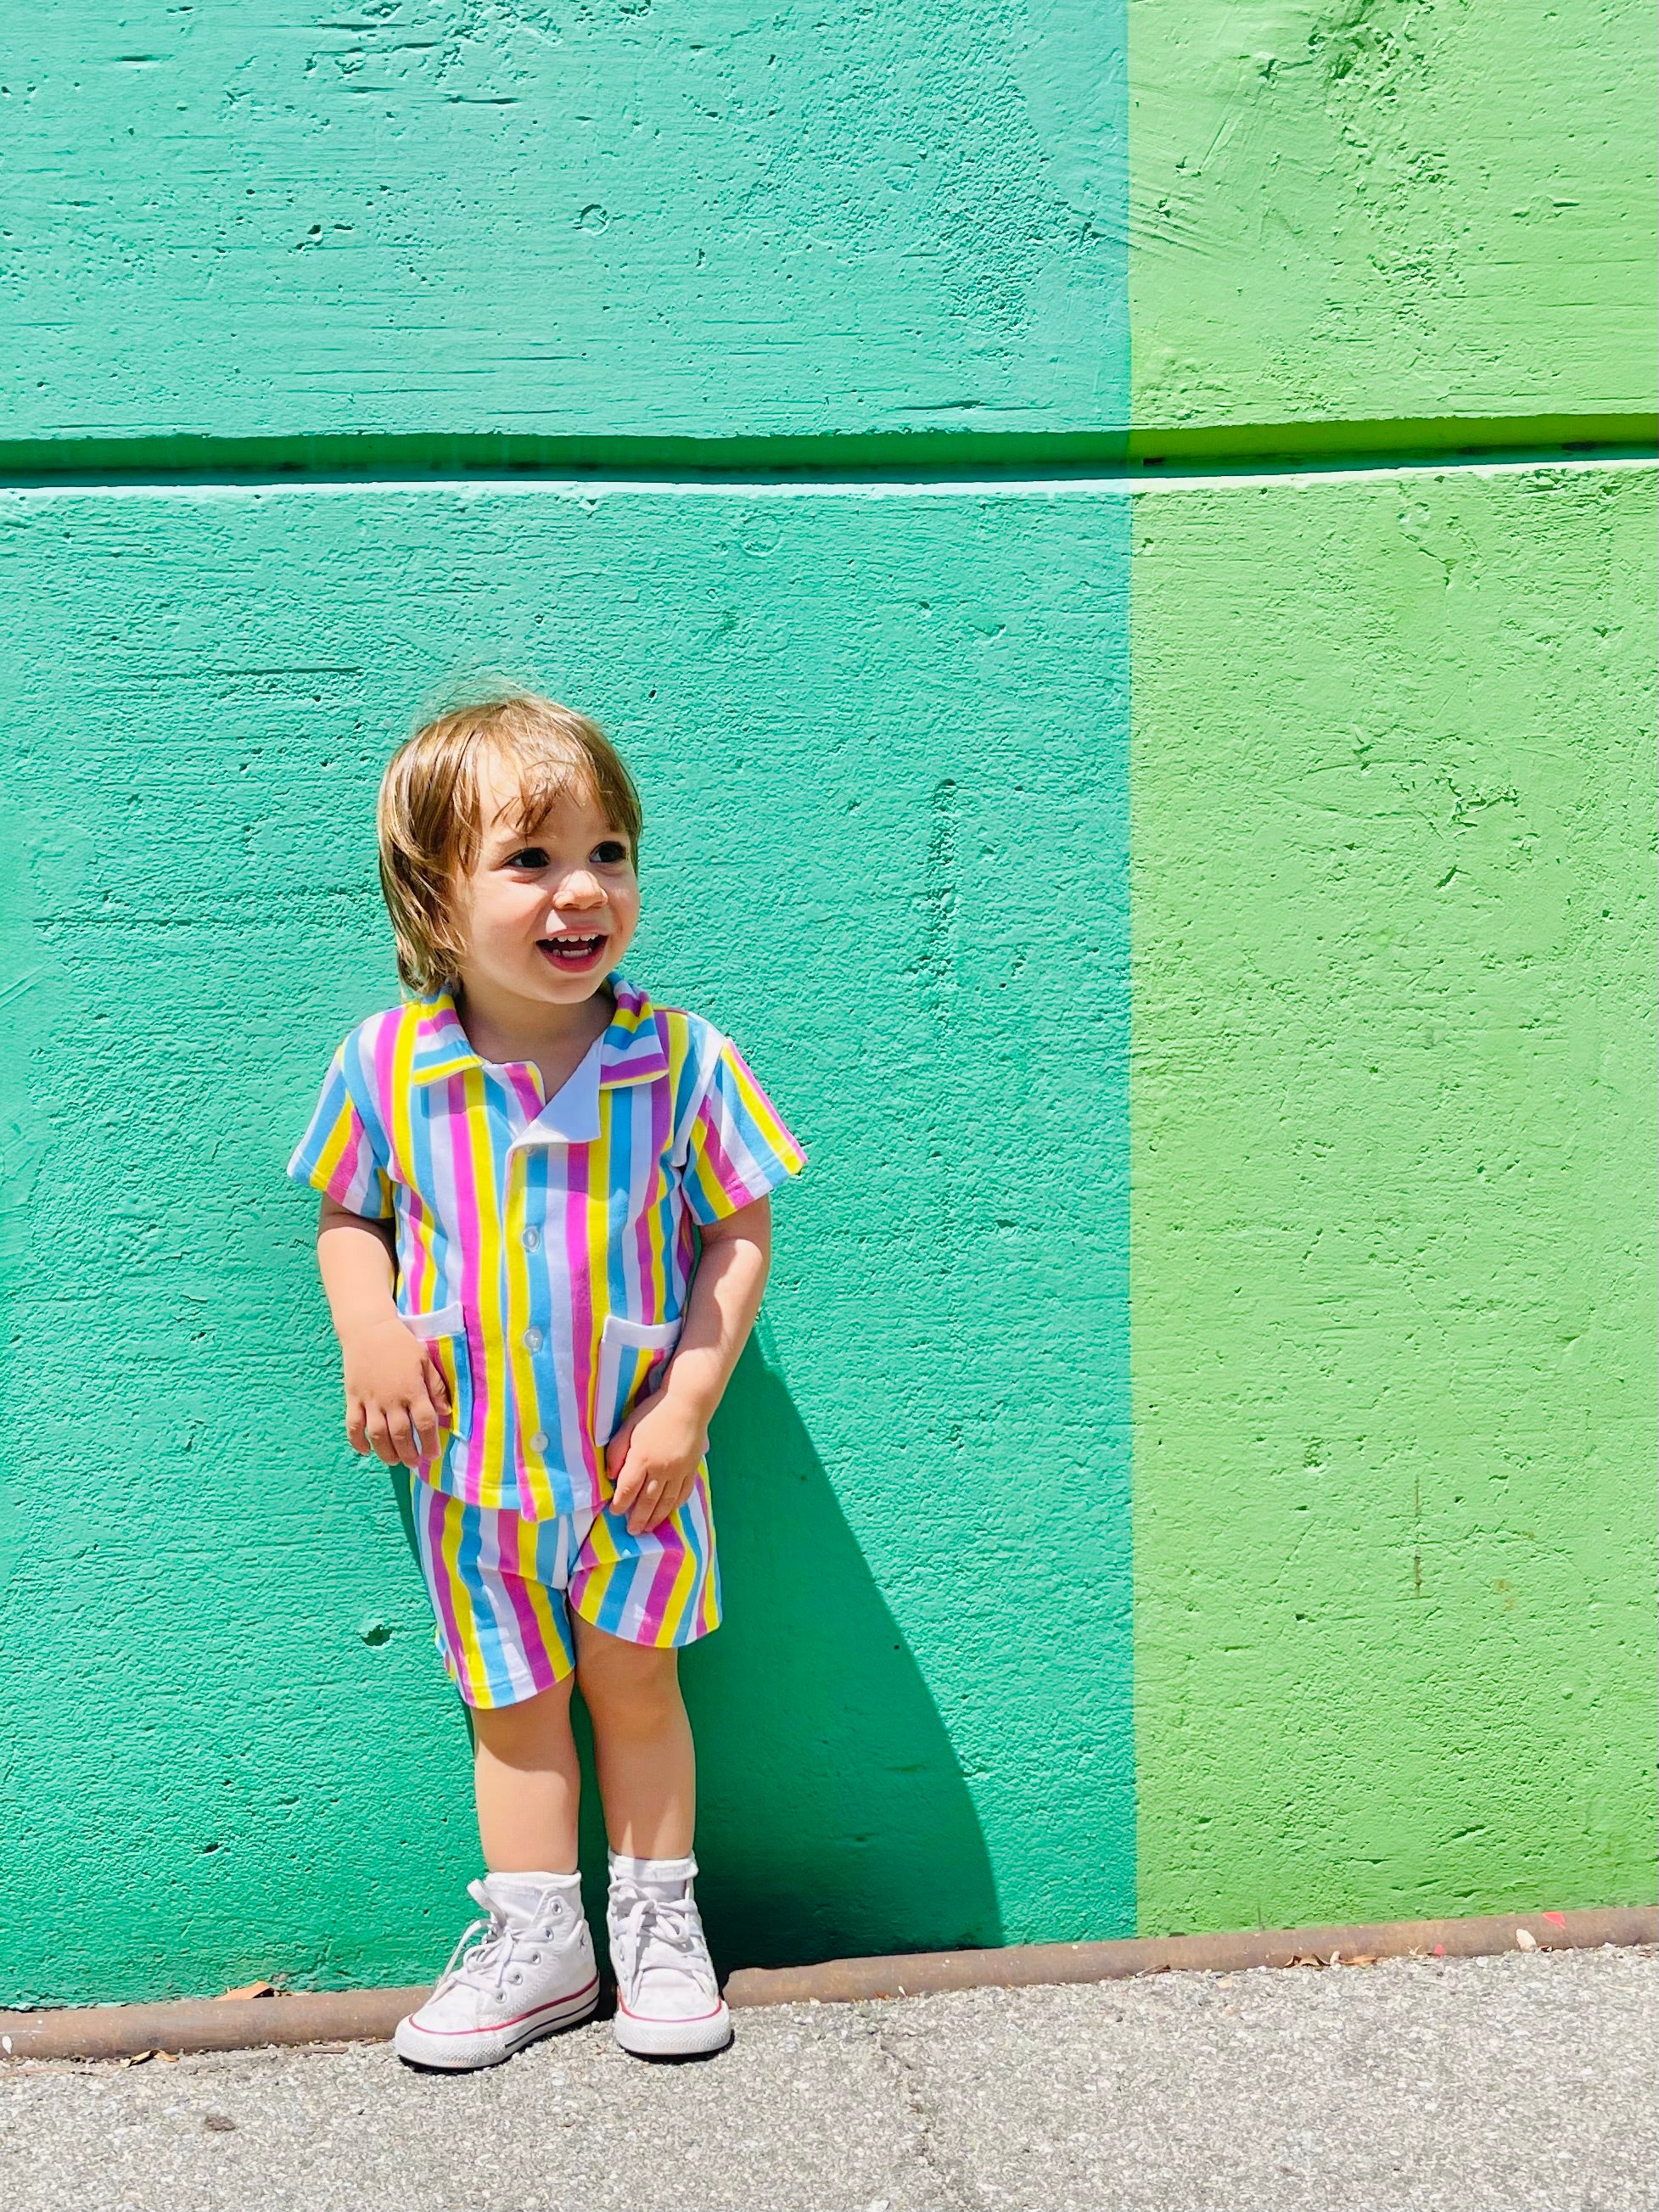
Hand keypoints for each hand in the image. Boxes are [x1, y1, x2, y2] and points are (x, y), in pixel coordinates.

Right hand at [341, 1317, 451, 1466]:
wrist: (368, 1329)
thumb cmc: (401, 1344)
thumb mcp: (425, 1361)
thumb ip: (435, 1387)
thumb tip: (445, 1412)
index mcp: (412, 1389)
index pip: (424, 1422)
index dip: (430, 1442)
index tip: (433, 1455)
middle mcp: (391, 1398)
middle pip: (400, 1434)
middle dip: (409, 1453)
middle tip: (414, 1463)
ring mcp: (370, 1399)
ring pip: (377, 1434)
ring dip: (386, 1452)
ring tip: (395, 1462)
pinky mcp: (353, 1398)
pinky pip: (353, 1425)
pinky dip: (358, 1441)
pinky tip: (366, 1451)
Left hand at [605, 1383, 708, 1534]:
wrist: (688, 1403)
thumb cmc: (654, 1412)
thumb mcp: (628, 1427)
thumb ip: (616, 1452)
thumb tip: (610, 1476)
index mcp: (642, 1458)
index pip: (627, 1489)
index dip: (620, 1504)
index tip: (615, 1512)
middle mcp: (661, 1469)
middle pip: (647, 1501)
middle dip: (638, 1519)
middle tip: (632, 1531)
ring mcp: (679, 1471)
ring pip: (666, 1501)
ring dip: (656, 1517)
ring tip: (648, 1528)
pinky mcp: (691, 1469)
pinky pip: (683, 1493)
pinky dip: (675, 1505)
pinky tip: (669, 1511)